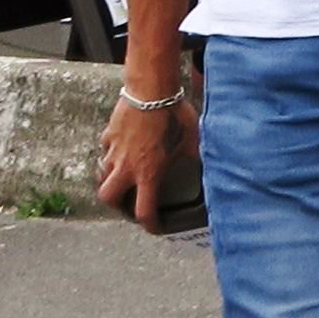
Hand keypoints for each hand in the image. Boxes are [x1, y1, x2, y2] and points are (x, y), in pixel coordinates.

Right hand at [95, 84, 198, 232]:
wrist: (151, 90)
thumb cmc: (174, 115)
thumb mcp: (194, 141)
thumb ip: (200, 157)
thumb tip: (217, 166)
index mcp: (148, 173)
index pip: (143, 210)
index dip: (149, 224)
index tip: (154, 227)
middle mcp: (126, 167)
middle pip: (107, 198)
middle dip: (115, 204)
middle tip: (126, 200)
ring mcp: (114, 150)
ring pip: (102, 174)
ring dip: (110, 178)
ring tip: (122, 176)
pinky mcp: (109, 134)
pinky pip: (105, 150)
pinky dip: (110, 153)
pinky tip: (121, 148)